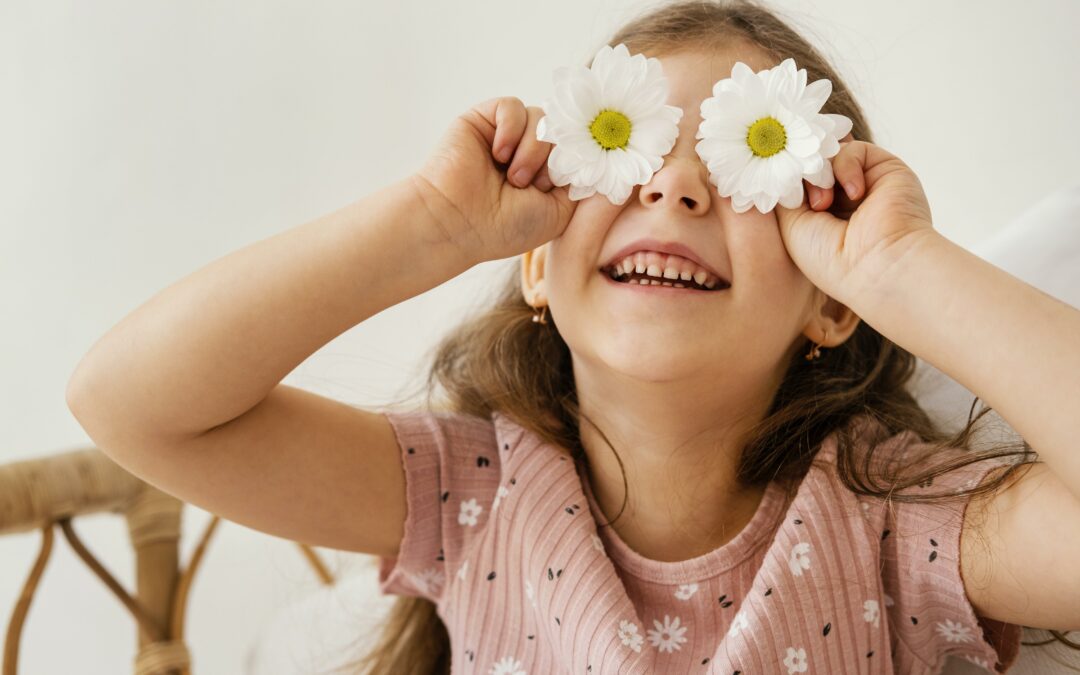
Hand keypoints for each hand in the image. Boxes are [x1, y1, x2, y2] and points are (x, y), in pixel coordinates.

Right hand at [411, 96, 577, 263]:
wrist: (458, 223)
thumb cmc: (505, 228)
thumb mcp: (560, 213)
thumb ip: (583, 185)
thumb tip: (601, 156)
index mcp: (547, 174)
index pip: (578, 147)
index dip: (582, 154)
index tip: (577, 171)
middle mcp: (530, 152)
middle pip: (564, 130)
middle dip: (556, 157)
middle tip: (536, 184)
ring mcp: (507, 135)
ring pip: (543, 118)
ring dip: (533, 150)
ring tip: (513, 178)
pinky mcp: (484, 119)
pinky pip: (513, 107)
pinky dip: (512, 130)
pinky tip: (499, 155)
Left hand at [774, 136, 937, 305]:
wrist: (879, 265)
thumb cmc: (830, 258)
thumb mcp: (790, 226)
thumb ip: (784, 193)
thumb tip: (782, 167)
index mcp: (819, 217)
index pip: (795, 183)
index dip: (785, 181)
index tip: (776, 190)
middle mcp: (841, 199)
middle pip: (809, 166)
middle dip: (799, 176)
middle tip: (800, 197)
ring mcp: (862, 183)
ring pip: (827, 156)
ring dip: (819, 175)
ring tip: (823, 203)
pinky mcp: (884, 169)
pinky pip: (853, 150)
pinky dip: (846, 166)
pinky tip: (855, 194)